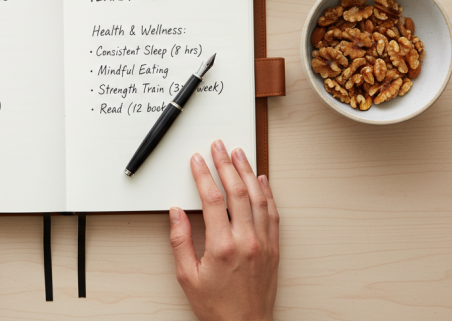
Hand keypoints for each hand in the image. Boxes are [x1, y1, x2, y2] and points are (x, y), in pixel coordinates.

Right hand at [169, 140, 279, 320]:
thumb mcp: (187, 277)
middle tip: (219, 146)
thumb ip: (180, 241)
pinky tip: (262, 180)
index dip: (204, 175)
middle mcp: (247, 240)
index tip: (198, 161)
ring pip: (258, 197)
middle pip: (237, 191)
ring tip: (239, 154)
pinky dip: (267, 193)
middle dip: (226, 164)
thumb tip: (176, 213)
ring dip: (248, 172)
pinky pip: (273, 213)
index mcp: (223, 246)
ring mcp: (264, 243)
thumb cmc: (217, 307)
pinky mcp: (274, 248)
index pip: (212, 198)